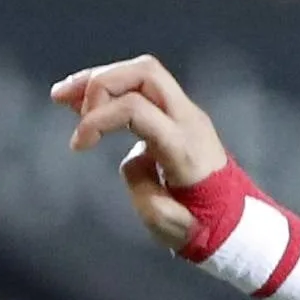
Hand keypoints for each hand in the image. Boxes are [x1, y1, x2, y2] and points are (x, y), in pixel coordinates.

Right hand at [49, 55, 232, 257]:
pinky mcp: (178, 114)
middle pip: (144, 72)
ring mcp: (187, 112)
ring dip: (102, 79)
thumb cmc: (202, 227)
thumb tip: (133, 158)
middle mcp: (188, 119)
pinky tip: (84, 103)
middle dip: (100, 82)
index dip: (99, 119)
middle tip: (64, 102)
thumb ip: (143, 189)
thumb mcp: (167, 224)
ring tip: (62, 95)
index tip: (78, 145)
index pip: (136, 109)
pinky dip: (113, 90)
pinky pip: (144, 89)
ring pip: (143, 72)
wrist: (237, 221)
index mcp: (183, 146)